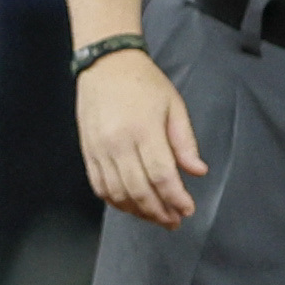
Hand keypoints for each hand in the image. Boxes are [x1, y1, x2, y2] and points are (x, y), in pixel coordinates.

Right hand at [76, 46, 206, 226]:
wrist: (105, 64)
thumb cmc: (142, 82)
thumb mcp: (174, 106)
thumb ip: (185, 142)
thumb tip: (197, 171)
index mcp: (144, 129)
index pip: (161, 175)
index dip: (175, 198)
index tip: (187, 209)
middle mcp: (118, 142)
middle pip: (139, 190)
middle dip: (159, 212)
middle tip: (174, 220)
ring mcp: (99, 149)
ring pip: (118, 193)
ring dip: (138, 211)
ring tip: (155, 216)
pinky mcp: (88, 152)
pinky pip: (100, 186)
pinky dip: (116, 202)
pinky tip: (131, 206)